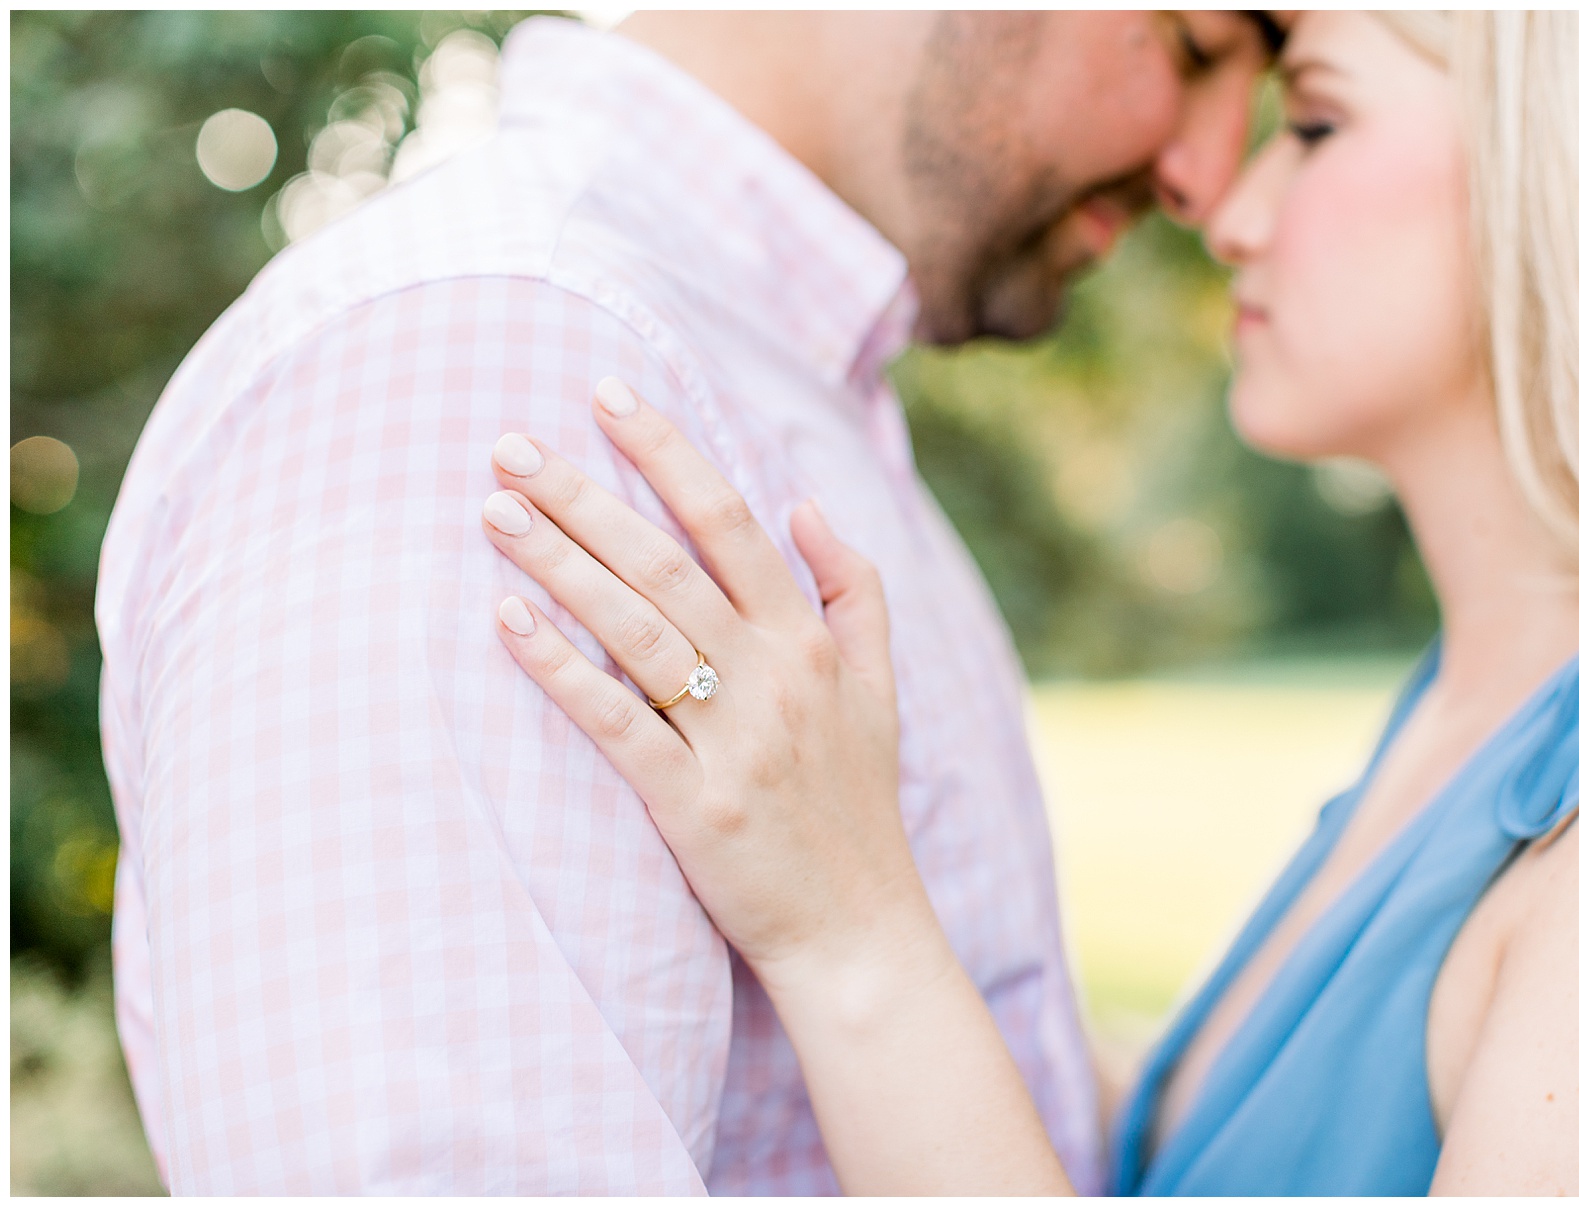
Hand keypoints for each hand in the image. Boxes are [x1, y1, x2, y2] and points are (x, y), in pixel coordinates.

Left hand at [478, 377, 943, 997]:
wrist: (860, 930)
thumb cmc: (857, 807)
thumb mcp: (881, 688)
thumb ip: (856, 588)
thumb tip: (806, 503)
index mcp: (810, 640)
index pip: (731, 521)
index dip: (667, 451)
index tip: (607, 394)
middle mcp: (772, 677)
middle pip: (666, 563)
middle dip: (584, 496)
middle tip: (507, 446)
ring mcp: (732, 739)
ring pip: (635, 628)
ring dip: (560, 564)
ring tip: (492, 513)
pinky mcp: (691, 804)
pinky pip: (615, 723)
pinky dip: (560, 670)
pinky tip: (507, 623)